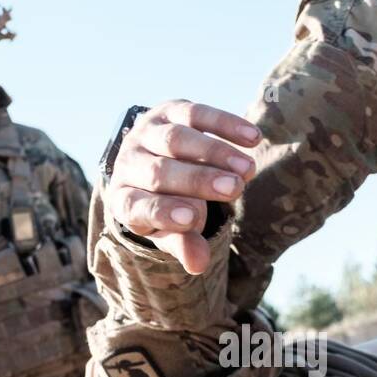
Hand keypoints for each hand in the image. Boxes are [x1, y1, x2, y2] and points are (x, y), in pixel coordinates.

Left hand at [105, 100, 261, 274]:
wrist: (156, 159)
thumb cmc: (169, 204)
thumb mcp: (173, 230)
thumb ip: (185, 244)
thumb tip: (198, 265)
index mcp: (124, 199)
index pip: (139, 207)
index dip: (164, 212)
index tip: (194, 219)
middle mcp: (128, 163)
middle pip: (159, 172)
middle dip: (198, 180)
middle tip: (234, 189)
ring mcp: (146, 133)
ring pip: (177, 139)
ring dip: (215, 153)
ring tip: (247, 170)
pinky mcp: (168, 111)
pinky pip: (196, 114)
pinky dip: (225, 124)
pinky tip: (252, 137)